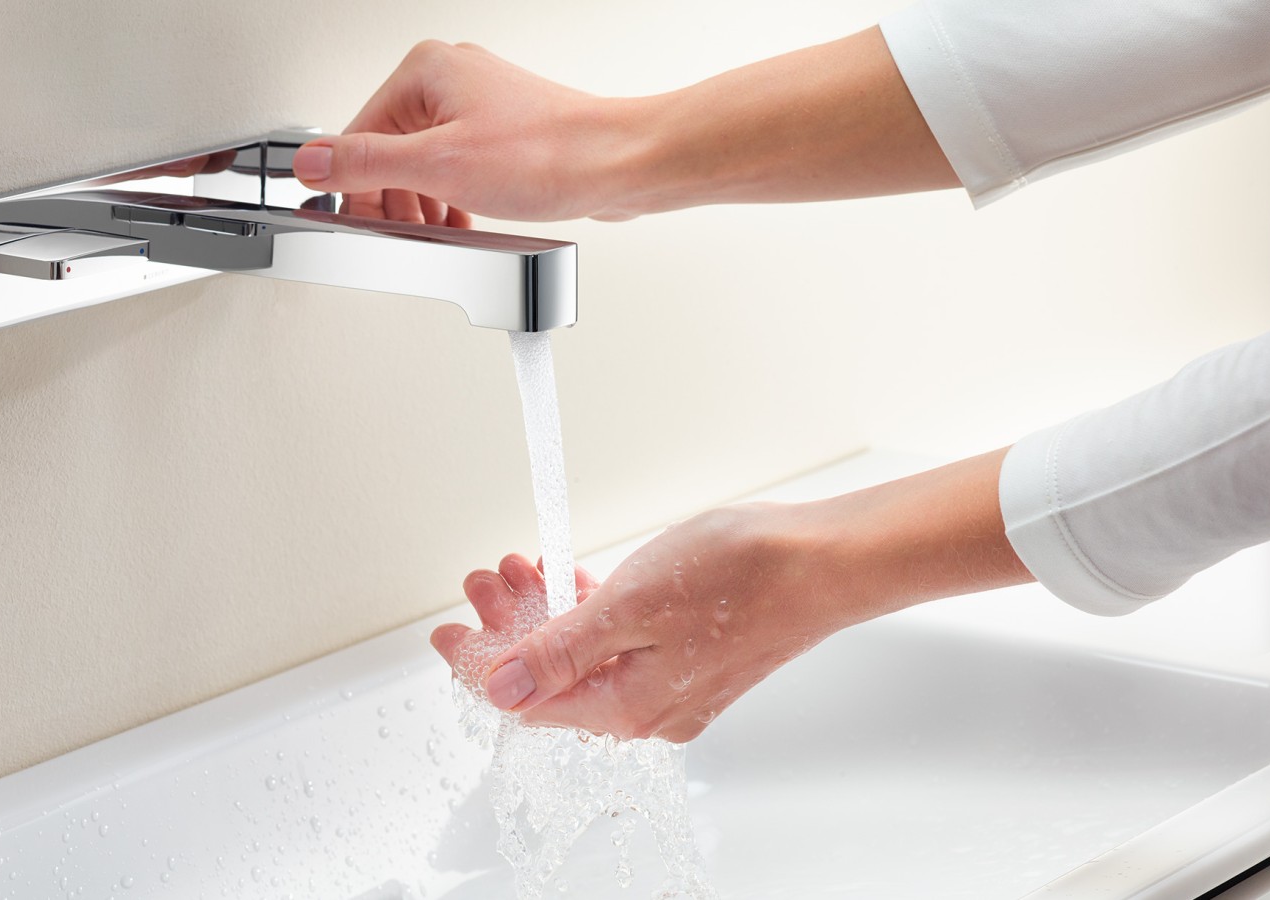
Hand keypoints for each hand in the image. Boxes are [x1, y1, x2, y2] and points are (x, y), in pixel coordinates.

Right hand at [290, 40, 642, 224]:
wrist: (619, 165)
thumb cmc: (549, 155)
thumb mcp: (438, 167)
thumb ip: (365, 165)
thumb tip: (309, 163)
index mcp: (425, 71)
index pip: (357, 134)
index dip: (355, 188)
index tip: (359, 224)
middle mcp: (451, 79)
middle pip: (388, 150)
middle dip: (393, 201)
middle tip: (405, 235)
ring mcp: (478, 105)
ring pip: (422, 163)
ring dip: (423, 206)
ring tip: (439, 233)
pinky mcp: (502, 133)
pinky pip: (454, 169)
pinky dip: (450, 201)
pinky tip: (462, 225)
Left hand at [431, 451, 1031, 741]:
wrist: (825, 560)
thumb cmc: (742, 576)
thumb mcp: (628, 606)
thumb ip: (559, 652)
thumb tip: (501, 687)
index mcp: (625, 707)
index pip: (525, 698)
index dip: (477, 662)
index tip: (445, 630)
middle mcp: (647, 708)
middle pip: (551, 677)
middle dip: (508, 627)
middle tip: (482, 583)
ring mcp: (673, 684)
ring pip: (584, 656)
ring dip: (545, 613)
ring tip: (520, 567)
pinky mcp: (694, 656)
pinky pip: (620, 644)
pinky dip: (587, 612)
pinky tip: (572, 577)